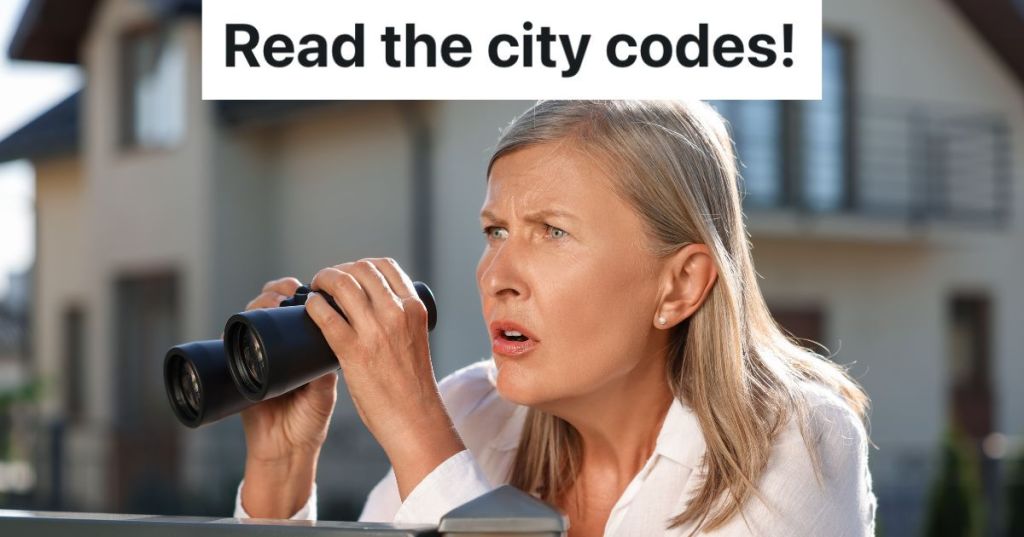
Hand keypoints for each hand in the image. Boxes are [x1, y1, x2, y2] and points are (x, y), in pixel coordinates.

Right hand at [238, 277, 338, 517]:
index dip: (303, 293)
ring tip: (273, 301)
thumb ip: (325, 372)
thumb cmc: (309, 420)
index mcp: (303, 345)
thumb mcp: (323, 393)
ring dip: (261, 301)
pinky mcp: (238, 366)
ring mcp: (258, 352)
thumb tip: (331, 345)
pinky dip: (238, 325)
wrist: (285, 449)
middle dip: (280, 290)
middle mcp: (280, 344)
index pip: (301, 308)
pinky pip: (233, 339)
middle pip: (275, 304)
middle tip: (290, 290)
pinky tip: (247, 319)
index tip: (312, 285)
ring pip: (254, 315)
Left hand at [305, 258, 464, 498]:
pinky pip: (326, 316)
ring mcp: (375, 330)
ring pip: (342, 285)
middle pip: (361, 269)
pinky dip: (314, 305)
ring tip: (315, 290)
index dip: (361, 265)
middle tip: (327, 281)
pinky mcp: (354, 351)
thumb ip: (399, 320)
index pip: (386, 267)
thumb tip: (372, 308)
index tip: (350, 274)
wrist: (415, 417)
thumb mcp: (414, 339)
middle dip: (339, 270)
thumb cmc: (413, 384)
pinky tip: (310, 307)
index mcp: (414, 308)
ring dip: (323, 280)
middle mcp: (397, 313)